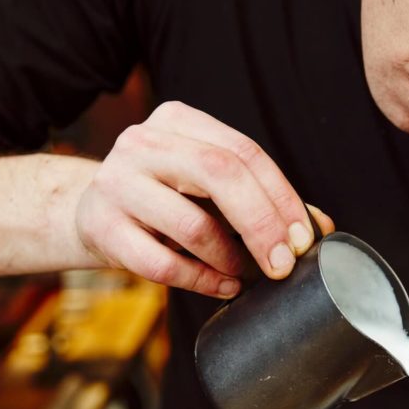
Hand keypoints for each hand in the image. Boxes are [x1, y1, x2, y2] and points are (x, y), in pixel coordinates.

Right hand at [75, 100, 333, 296]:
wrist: (87, 214)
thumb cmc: (164, 200)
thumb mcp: (207, 187)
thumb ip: (260, 198)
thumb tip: (321, 227)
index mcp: (177, 121)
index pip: (244, 152)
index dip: (282, 197)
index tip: (305, 237)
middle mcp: (143, 143)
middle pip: (220, 174)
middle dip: (263, 224)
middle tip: (285, 263)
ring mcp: (116, 183)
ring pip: (192, 224)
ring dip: (231, 258)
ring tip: (246, 273)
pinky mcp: (101, 226)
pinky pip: (162, 264)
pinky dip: (202, 281)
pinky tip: (223, 286)